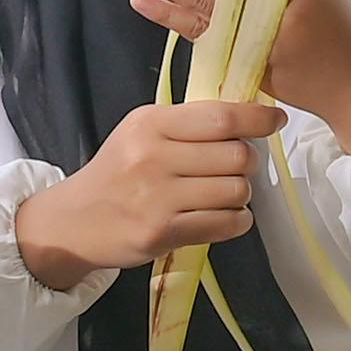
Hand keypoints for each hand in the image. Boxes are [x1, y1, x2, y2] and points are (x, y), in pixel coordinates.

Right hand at [17, 96, 285, 291]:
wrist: (73, 221)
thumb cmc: (117, 173)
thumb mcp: (141, 134)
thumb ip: (187, 125)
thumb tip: (248, 119)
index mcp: (150, 124)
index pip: (220, 118)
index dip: (257, 119)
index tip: (276, 120)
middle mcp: (153, 157)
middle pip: (236, 156)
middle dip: (248, 163)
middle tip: (235, 168)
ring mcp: (157, 198)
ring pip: (235, 191)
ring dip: (241, 195)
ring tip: (223, 194)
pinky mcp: (162, 233)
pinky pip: (225, 224)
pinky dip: (237, 221)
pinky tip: (225, 217)